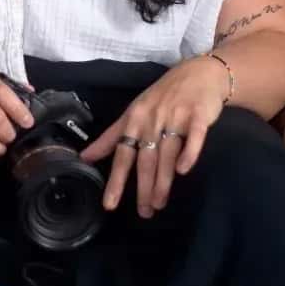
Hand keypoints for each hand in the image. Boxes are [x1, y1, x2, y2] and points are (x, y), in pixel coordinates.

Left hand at [80, 56, 224, 217]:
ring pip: (167, 153)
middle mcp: (152, 119)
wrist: (199, 73)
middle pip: (146, 158)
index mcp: (134, 119)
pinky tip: (185, 170)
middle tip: (144, 212)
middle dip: (144, 187)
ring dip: (163, 179)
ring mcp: (176, 116)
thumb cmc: (162, 96)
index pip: (122, 154)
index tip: (110, 204)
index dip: (117, 180)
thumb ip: (111, 137)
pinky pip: (194, 136)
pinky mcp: (198, 115)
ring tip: (160, 203)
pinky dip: (189, 152)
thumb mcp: (133, 112)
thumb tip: (85, 157)